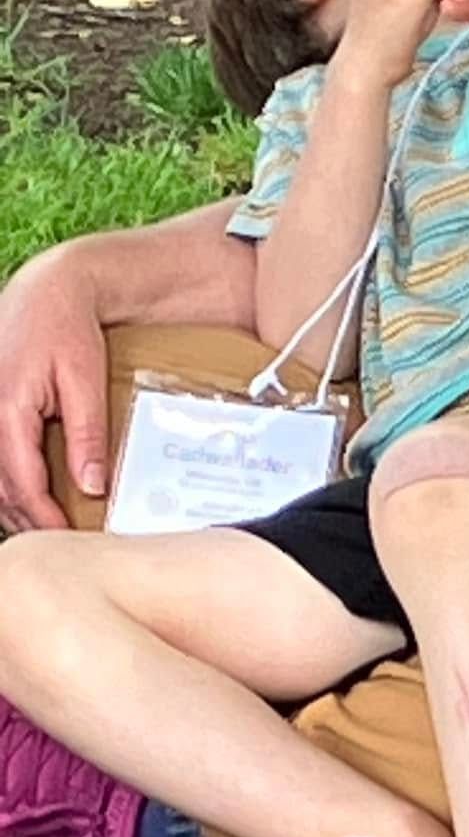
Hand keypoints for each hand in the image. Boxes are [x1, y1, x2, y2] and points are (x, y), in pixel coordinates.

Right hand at [0, 248, 109, 532]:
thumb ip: (86, 436)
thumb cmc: (69, 329)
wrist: (47, 291)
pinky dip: (7, 483)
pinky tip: (26, 497)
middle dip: (28, 519)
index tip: (68, 539)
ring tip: (47, 527)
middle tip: (61, 545)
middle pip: (0, 487)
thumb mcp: (86, 381)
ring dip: (14, 506)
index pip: (22, 482)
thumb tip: (92, 487)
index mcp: (8, 410)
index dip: (44, 517)